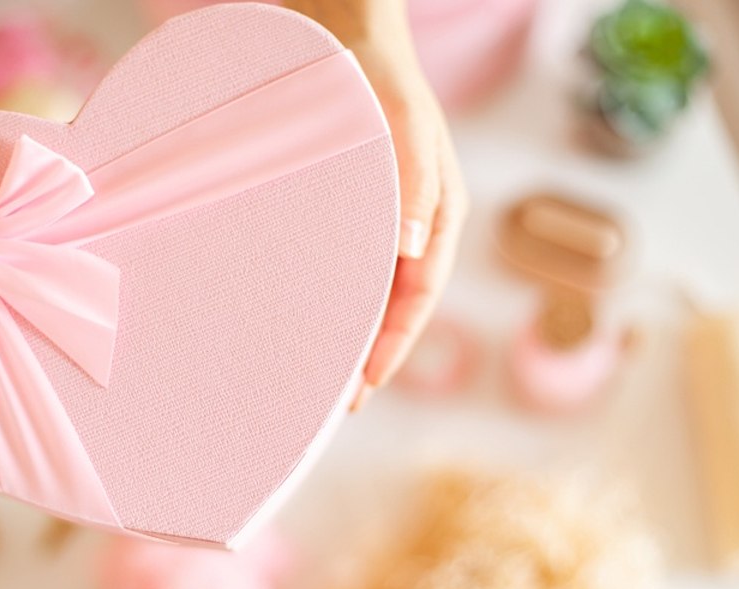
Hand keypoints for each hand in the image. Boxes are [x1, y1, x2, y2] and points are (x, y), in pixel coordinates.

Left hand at [286, 0, 470, 409]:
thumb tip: (411, 252)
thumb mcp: (402, 119)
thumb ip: (413, 180)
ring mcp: (382, 215)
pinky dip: (326, 296)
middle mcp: (413, 221)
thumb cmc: (376, 71)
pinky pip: (342, 263)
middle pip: (394, 302)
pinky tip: (299, 316)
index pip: (420, 294)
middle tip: (332, 400)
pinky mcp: (349, 206)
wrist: (342, 26)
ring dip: (346, 330)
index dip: (393, 344)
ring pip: (368, 289)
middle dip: (368, 353)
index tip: (363, 386)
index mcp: (439, 210)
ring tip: (314, 373)